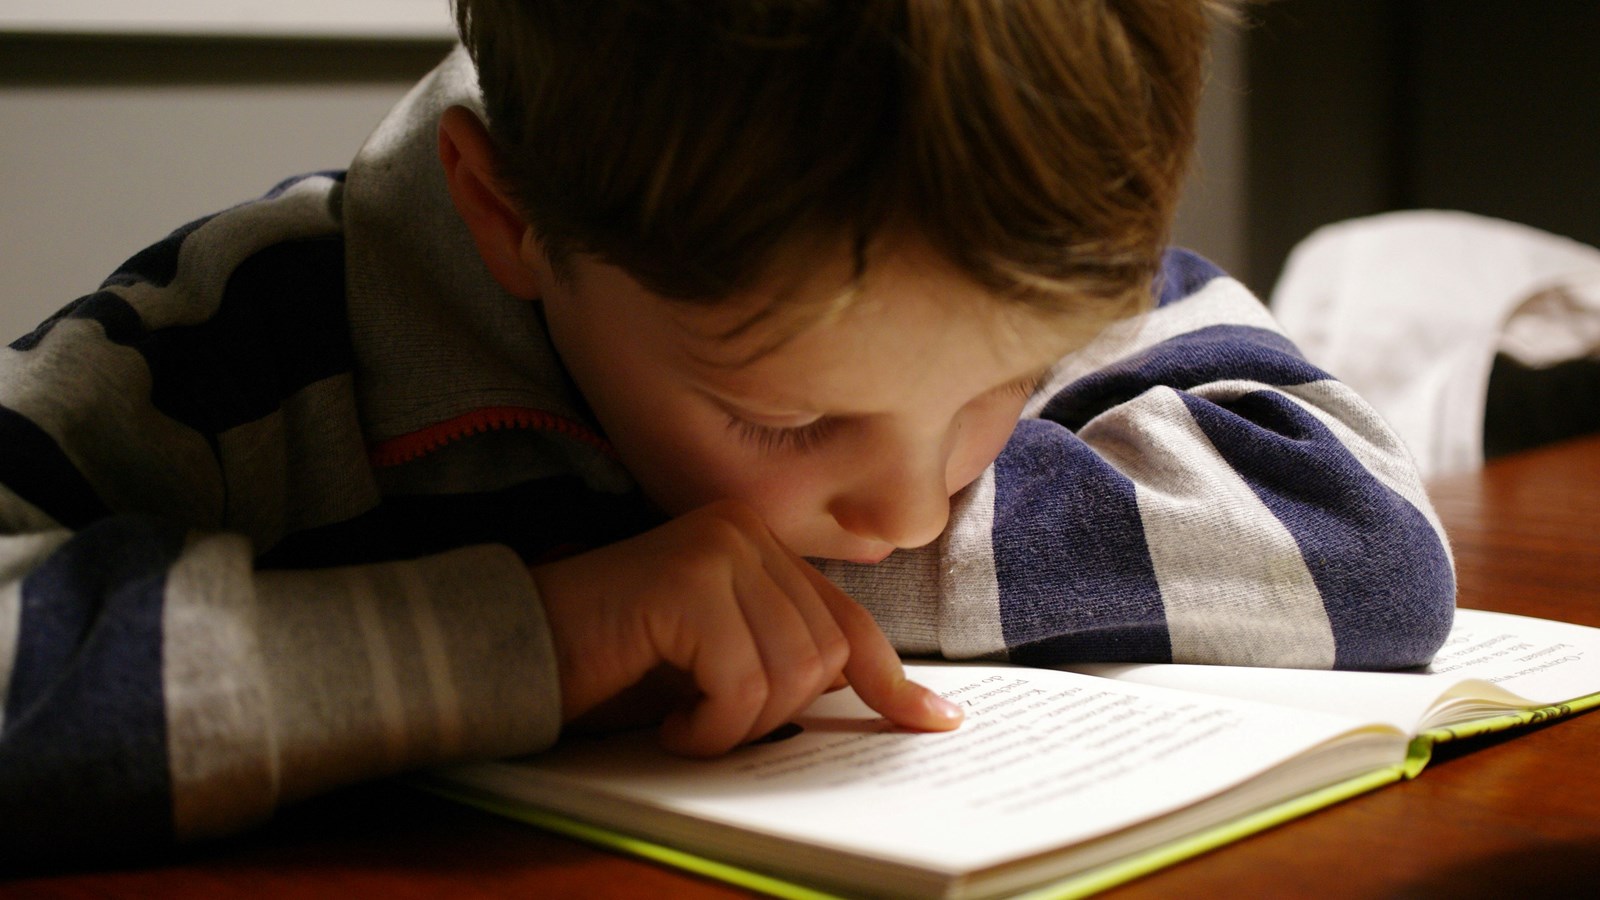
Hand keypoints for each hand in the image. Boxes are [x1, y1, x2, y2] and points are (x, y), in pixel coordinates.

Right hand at [531, 500, 962, 755]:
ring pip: (791, 673)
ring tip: (684, 721)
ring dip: (739, 725)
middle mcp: (745, 531)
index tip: (935, 722)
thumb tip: (890, 703)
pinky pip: (741, 684)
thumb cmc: (613, 665)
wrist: (515, 652)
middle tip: (711, 724)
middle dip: (777, 715)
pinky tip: (668, 723)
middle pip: (824, 655)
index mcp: (759, 545)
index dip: (893, 680)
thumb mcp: (718, 663)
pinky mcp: (688, 581)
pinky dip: (709, 727)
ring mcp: (718, 549)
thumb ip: (787, 659)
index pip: (847, 620)